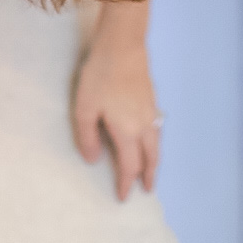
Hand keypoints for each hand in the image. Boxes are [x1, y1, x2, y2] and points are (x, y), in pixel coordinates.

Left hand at [72, 17, 161, 200]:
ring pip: (157, 144)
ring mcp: (150, 111)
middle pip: (151, 158)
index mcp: (127, 131)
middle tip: (147, 190)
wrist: (123, 45)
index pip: (130, 166)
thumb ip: (87, 137)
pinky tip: (150, 139)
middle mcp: (144, 125)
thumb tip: (93, 160)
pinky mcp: (151, 99)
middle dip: (148, 176)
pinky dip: (156, 144)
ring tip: (151, 170)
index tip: (124, 197)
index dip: (126, 183)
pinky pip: (158, 130)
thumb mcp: (85, 108)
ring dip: (155, 161)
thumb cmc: (100, 76)